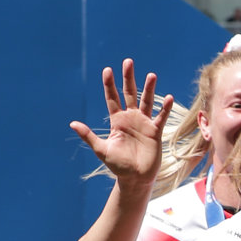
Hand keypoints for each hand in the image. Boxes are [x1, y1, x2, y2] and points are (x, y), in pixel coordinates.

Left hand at [72, 60, 173, 193]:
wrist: (135, 178)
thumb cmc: (118, 166)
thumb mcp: (101, 149)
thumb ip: (88, 135)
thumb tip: (72, 123)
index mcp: (117, 121)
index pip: (112, 98)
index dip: (109, 84)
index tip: (108, 70)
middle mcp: (130, 118)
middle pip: (129, 93)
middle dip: (128, 78)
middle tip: (128, 62)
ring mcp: (144, 124)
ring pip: (147, 102)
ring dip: (149, 89)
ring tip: (151, 75)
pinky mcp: (155, 132)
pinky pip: (160, 117)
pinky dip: (164, 108)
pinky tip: (167, 97)